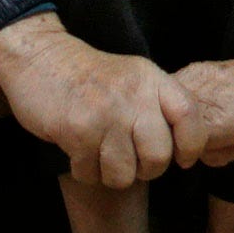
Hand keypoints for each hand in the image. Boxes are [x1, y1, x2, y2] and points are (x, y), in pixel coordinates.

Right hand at [0, 13, 189, 187]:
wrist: (41, 58)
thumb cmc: (90, 76)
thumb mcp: (133, 76)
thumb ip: (157, 104)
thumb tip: (182, 148)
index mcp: (150, 78)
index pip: (189, 115)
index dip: (192, 144)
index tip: (182, 157)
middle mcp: (132, 94)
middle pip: (158, 156)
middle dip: (145, 170)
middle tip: (130, 159)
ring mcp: (105, 113)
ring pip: (124, 174)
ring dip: (111, 173)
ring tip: (100, 153)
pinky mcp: (77, 131)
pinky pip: (92, 174)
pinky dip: (85, 170)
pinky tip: (79, 150)